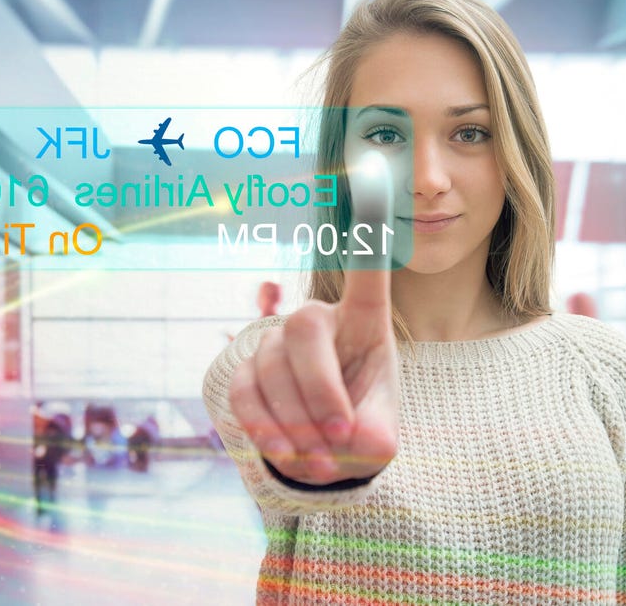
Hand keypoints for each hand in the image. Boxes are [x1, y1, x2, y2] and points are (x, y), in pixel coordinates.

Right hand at [229, 151, 398, 485]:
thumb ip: (376, 435)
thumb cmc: (360, 426)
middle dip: (322, 390)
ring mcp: (276, 343)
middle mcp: (317, 321)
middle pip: (304, 330)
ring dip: (297, 424)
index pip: (366, 270)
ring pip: (272, 369)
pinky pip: (245, 393)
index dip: (370, 221)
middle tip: (340, 440)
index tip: (374, 163)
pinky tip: (289, 453)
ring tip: (324, 462)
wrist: (322, 455)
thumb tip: (357, 440)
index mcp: (363, 324)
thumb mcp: (381, 431)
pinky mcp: (246, 371)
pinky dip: (268, 429)